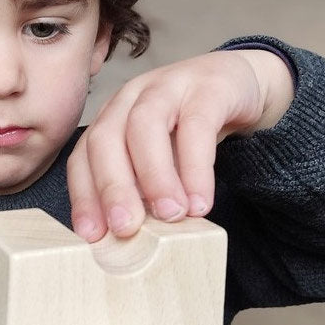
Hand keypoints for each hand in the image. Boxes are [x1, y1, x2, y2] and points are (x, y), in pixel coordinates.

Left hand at [68, 49, 294, 240]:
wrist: (242, 86)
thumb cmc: (189, 134)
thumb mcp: (156, 165)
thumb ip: (138, 193)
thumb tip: (125, 237)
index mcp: (109, 121)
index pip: (83, 158)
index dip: (84, 198)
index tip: (93, 235)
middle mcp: (130, 100)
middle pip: (106, 139)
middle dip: (112, 188)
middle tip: (126, 228)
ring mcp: (167, 87)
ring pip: (146, 126)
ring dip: (154, 177)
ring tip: (170, 216)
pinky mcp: (209, 87)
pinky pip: (198, 125)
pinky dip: (197, 167)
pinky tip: (201, 202)